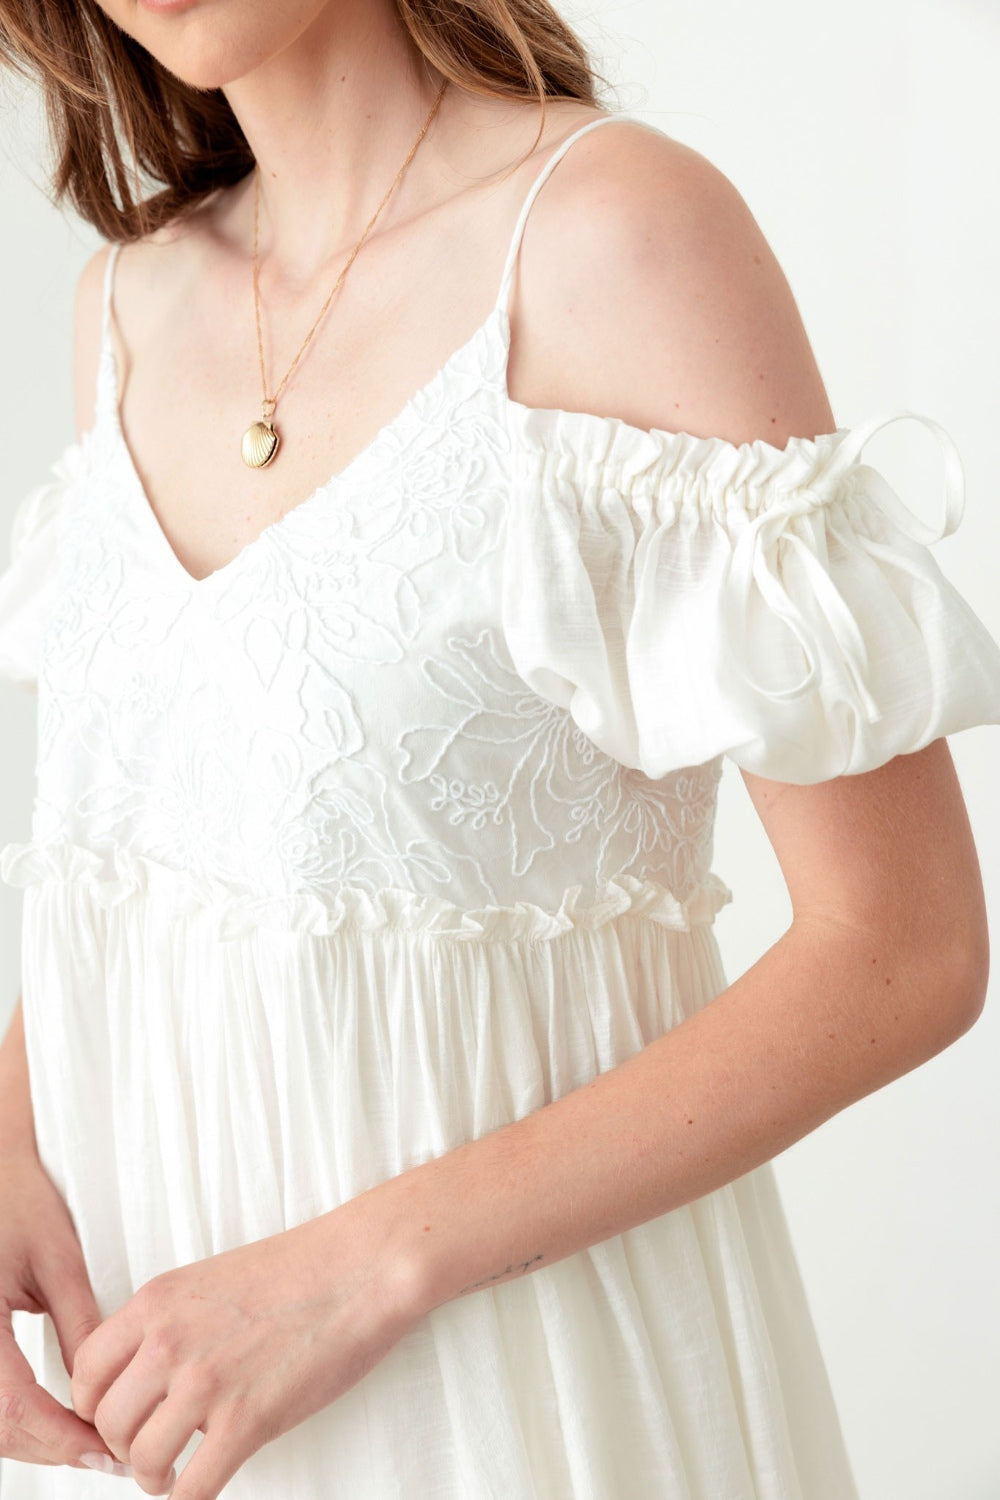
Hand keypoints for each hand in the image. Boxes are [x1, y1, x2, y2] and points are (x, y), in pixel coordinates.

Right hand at [0, 1146, 114, 1470]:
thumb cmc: (17, 1198)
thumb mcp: (56, 1258)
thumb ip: (80, 1326)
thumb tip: (104, 1392)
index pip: (15, 1409)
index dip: (63, 1439)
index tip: (108, 1452)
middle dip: (49, 1447)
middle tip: (105, 1453)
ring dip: (29, 1439)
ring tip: (84, 1438)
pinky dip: (11, 1420)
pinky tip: (48, 1418)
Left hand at [70, 1196, 419, 1498]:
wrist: (361, 1267)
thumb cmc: (299, 1271)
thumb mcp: (210, 1281)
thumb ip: (168, 1324)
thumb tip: (143, 1382)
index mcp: (157, 1301)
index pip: (84, 1372)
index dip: (95, 1407)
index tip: (119, 1419)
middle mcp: (170, 1341)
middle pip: (107, 1421)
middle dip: (124, 1446)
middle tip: (149, 1450)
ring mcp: (206, 1381)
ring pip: (141, 1460)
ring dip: (153, 1477)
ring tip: (174, 1473)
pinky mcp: (247, 1419)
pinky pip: (192, 1488)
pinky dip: (190, 1499)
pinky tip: (205, 1484)